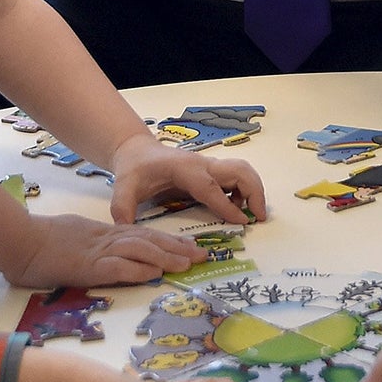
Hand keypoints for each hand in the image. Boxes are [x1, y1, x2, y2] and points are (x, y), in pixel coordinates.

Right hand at [3, 211, 207, 288]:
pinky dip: (137, 269)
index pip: (144, 236)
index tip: (189, 248)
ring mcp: (97, 253)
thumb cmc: (41, 242)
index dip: (169, 242)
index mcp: (105, 235)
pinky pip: (116, 267)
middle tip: (202, 255)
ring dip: (165, 257)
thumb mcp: (77, 240)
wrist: (19, 240)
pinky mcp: (86, 266)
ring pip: (139, 250)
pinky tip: (154, 273)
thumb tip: (114, 258)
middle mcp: (106, 241)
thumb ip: (96, 248)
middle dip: (178, 248)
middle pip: (149, 241)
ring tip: (187, 263)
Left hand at [106, 132, 267, 226]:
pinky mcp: (212, 171)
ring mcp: (210, 166)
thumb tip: (125, 229)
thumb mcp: (122, 187)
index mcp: (184, 169)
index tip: (242, 222)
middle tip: (259, 217)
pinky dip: (244, 191)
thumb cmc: (133, 169)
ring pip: (243, 171)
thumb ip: (122, 207)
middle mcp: (202, 164)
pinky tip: (236, 209)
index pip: (211, 187)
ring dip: (253, 191)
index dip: (227, 205)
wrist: (138, 152)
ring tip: (252, 215)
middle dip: (254, 192)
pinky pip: (236, 178)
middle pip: (239, 171)